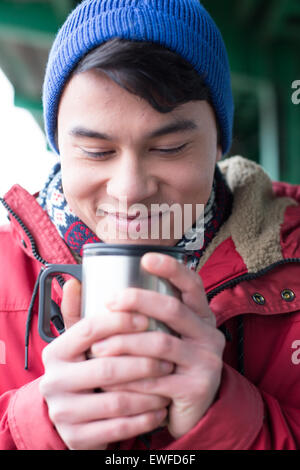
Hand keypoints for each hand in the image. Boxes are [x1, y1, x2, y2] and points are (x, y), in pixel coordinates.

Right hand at [39, 281, 170, 449]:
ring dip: (150, 391)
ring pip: (117, 401)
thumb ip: (78, 314)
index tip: (146, 317)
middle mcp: (54, 381)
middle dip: (143, 361)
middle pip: (107, 367)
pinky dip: (145, 418)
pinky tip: (161, 408)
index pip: (89, 329)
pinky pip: (119, 428)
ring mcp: (63, 412)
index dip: (120, 321)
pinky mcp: (76, 438)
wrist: (70, 417)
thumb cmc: (82, 370)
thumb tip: (74, 281)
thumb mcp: (77, 343)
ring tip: (169, 380)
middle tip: (169, 356)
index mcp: (56, 352)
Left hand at [91, 252, 225, 439]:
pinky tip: (108, 380)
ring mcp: (206, 361)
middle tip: (109, 302)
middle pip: (173, 309)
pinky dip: (128, 379)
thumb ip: (118, 313)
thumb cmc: (161, 364)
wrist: (186, 411)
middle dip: (138, 301)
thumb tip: (74, 283)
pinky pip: (156, 380)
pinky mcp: (197, 388)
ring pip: (161, 344)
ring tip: (98, 350)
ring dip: (125, 345)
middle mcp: (208, 334)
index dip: (172, 268)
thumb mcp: (152, 336)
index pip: (192, 284)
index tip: (146, 258)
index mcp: (200, 316)